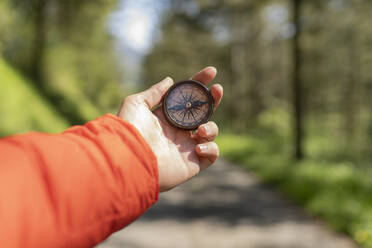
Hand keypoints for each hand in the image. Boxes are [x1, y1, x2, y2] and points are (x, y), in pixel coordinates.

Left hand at [118, 67, 222, 191]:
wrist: (130, 159)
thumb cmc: (130, 130)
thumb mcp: (137, 104)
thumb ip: (154, 92)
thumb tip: (170, 81)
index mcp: (167, 117)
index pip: (188, 98)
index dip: (199, 84)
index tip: (211, 72)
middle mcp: (178, 131)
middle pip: (203, 113)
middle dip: (213, 100)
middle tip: (217, 89)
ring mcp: (186, 147)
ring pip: (210, 132)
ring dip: (211, 127)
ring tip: (200, 130)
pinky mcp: (193, 164)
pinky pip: (212, 155)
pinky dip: (211, 148)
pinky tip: (197, 147)